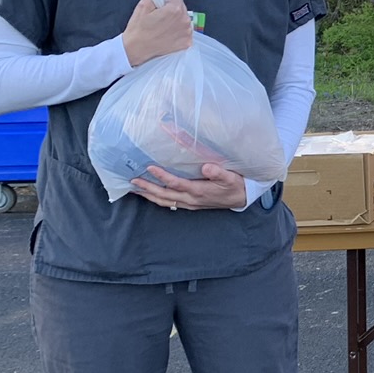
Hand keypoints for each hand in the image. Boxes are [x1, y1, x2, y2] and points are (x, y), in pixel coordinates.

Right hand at [122, 0, 193, 65]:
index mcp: (174, 9)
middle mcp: (184, 20)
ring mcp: (187, 33)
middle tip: (161, 16)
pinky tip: (168, 34)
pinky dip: (179, 32)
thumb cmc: (138, 29)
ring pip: (185, 20)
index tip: (163, 2)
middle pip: (182, 7)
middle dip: (173, 9)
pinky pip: (186, 32)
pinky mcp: (187, 42)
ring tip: (163, 26)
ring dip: (177, 21)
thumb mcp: (143, 5)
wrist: (136, 49)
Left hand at [129, 162, 249, 211]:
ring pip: (164, 200)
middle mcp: (191, 199)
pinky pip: (168, 203)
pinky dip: (156, 198)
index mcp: (199, 191)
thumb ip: (219, 173)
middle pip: (164, 195)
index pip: (176, 183)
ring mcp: (189, 203)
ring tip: (134, 188)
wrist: (241, 198)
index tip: (150, 167)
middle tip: (132, 180)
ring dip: (148, 195)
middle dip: (147, 188)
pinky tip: (149, 194)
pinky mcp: (189, 205)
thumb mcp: (231, 177)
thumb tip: (205, 167)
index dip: (162, 176)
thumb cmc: (235, 185)